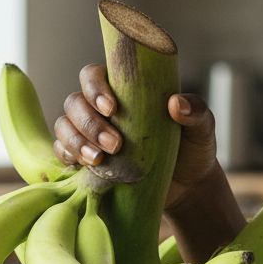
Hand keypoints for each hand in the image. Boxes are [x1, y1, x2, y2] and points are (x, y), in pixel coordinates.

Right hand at [52, 63, 217, 210]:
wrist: (186, 187)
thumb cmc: (192, 150)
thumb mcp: (201, 129)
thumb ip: (196, 112)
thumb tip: (176, 104)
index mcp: (124, 89)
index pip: (93, 76)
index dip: (95, 88)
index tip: (112, 109)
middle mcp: (100, 108)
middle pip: (74, 103)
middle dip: (89, 123)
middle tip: (115, 145)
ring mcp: (89, 134)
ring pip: (64, 126)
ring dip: (76, 141)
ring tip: (99, 160)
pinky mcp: (84, 159)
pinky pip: (61, 151)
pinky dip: (67, 156)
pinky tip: (85, 166)